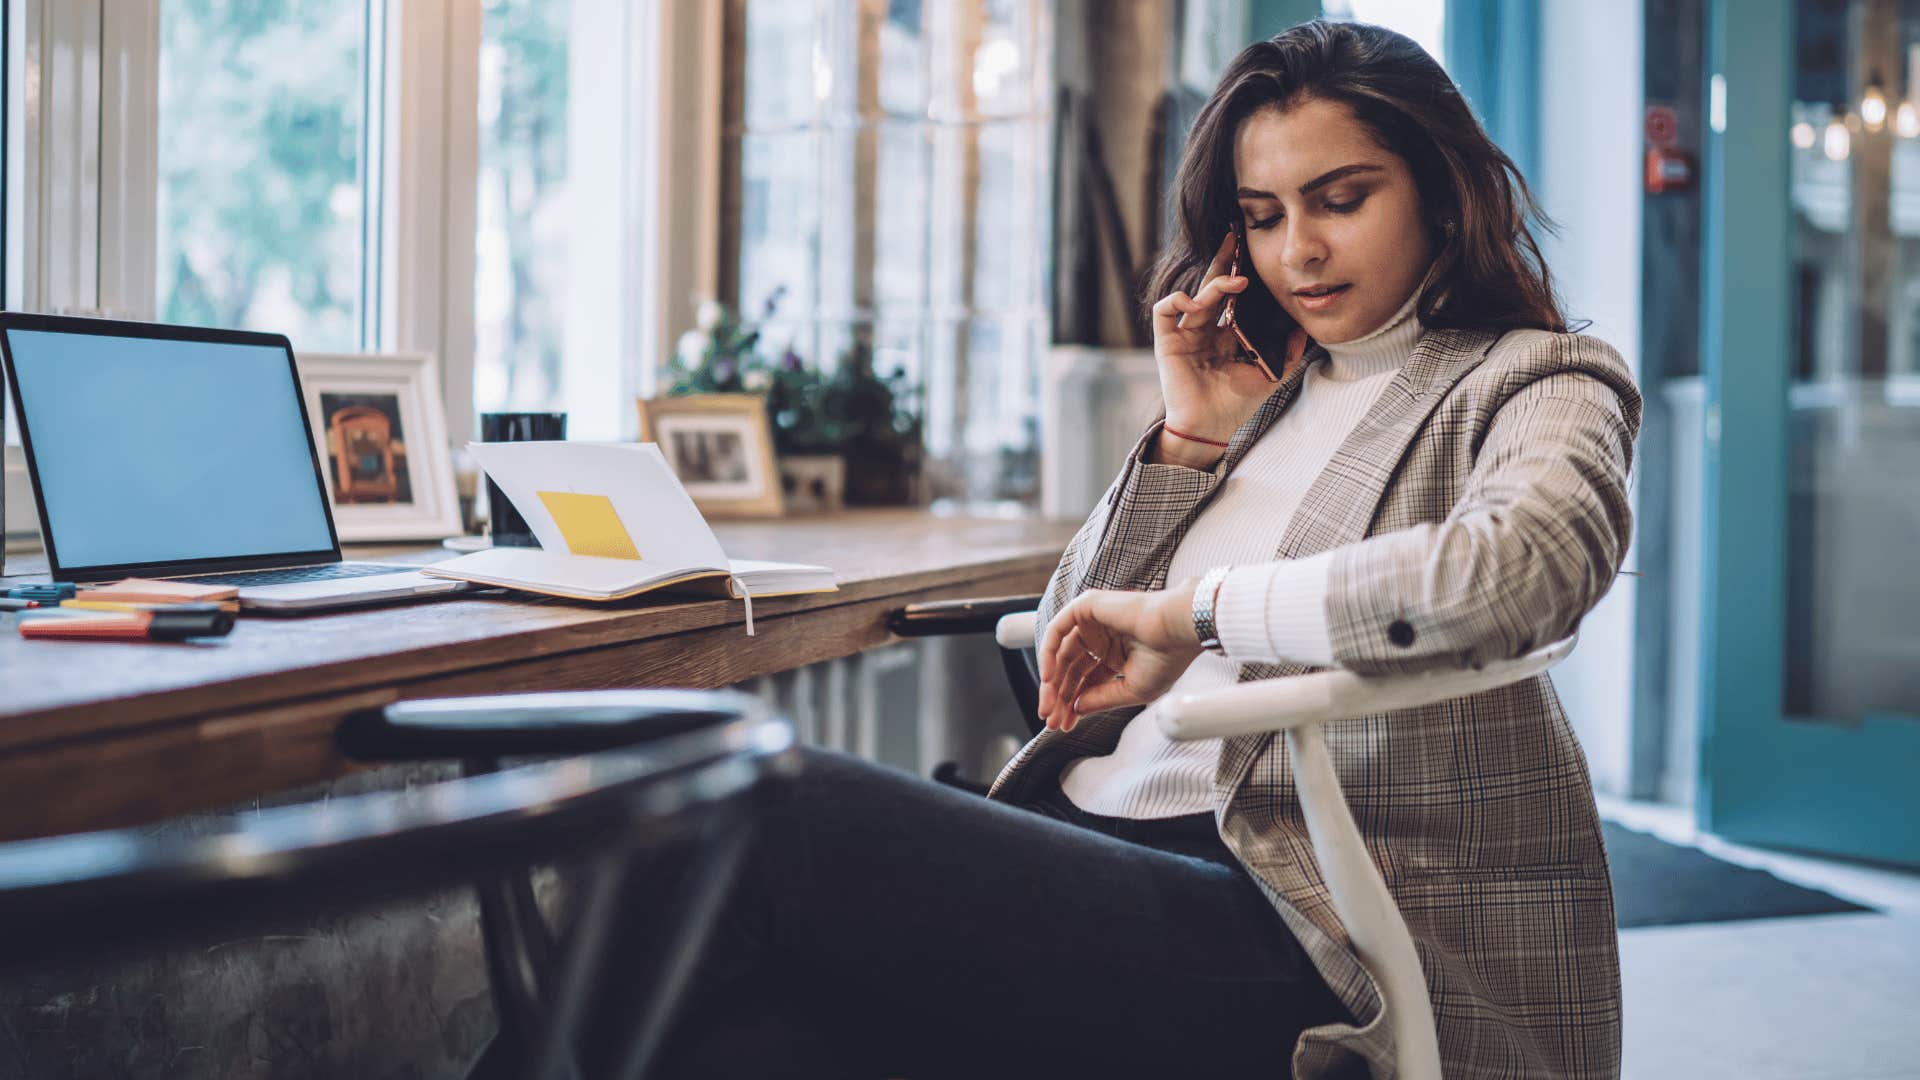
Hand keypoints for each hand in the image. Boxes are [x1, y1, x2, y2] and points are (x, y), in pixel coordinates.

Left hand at [1036, 581, 1203, 731]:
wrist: (1179, 630)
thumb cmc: (1167, 658)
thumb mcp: (1131, 690)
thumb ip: (1101, 699)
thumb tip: (1076, 708)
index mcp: (1115, 655)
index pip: (1085, 681)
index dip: (1072, 704)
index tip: (1063, 725)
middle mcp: (1102, 638)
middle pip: (1070, 670)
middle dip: (1059, 697)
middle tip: (1052, 720)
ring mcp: (1093, 622)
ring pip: (1060, 653)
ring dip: (1051, 681)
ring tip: (1049, 706)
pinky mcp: (1086, 607)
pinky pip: (1057, 631)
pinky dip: (1047, 654)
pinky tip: (1048, 679)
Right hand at [1149, 231, 1285, 467]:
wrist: (1210, 428)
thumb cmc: (1235, 404)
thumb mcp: (1270, 374)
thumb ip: (1289, 352)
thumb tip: (1305, 328)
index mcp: (1225, 333)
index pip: (1232, 297)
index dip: (1240, 275)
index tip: (1253, 254)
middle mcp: (1204, 329)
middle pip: (1212, 287)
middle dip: (1223, 262)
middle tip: (1235, 239)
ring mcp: (1184, 334)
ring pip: (1194, 297)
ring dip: (1212, 286)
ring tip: (1233, 284)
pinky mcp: (1167, 342)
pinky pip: (1164, 311)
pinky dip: (1177, 301)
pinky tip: (1195, 304)